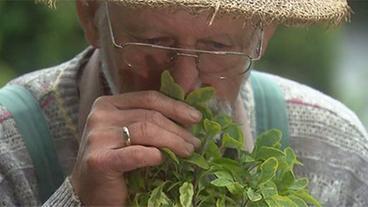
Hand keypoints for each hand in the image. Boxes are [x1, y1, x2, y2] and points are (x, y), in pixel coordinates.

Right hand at [70, 91, 201, 205]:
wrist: (90, 194)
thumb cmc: (115, 162)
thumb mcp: (128, 133)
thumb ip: (148, 120)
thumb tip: (187, 117)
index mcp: (107, 103)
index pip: (148, 98)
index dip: (176, 106)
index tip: (196, 118)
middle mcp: (99, 115)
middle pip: (150, 115)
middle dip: (178, 129)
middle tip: (195, 142)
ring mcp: (97, 137)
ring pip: (147, 131)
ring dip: (174, 142)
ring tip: (188, 152)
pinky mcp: (99, 160)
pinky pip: (137, 154)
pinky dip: (155, 155)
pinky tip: (164, 159)